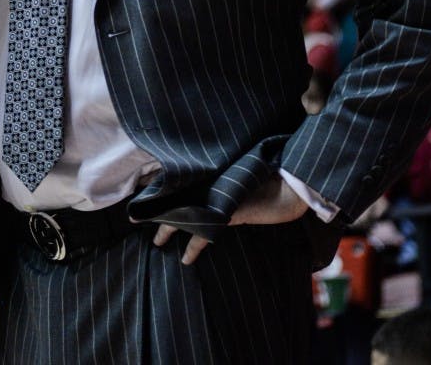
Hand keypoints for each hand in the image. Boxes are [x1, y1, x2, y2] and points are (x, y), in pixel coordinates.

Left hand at [152, 177, 308, 264]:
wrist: (292, 183)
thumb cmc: (272, 181)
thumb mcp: (244, 179)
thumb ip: (226, 181)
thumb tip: (216, 190)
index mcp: (214, 173)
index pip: (182, 180)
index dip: (163, 187)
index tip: (147, 196)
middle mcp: (212, 182)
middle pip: (176, 195)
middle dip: (158, 208)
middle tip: (139, 219)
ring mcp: (219, 195)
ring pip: (184, 212)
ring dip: (169, 227)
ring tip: (158, 241)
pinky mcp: (228, 211)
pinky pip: (204, 232)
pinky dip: (194, 246)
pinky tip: (187, 258)